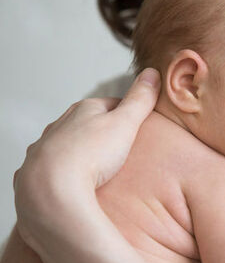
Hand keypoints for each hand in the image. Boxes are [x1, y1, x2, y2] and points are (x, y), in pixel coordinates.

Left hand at [12, 68, 159, 262]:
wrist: (51, 190)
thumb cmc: (91, 154)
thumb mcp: (125, 123)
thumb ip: (140, 99)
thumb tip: (152, 72)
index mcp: (83, 109)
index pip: (111, 104)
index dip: (128, 114)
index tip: (139, 127)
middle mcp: (60, 123)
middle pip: (88, 123)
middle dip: (103, 132)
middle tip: (123, 149)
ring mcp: (45, 147)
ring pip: (68, 144)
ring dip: (82, 151)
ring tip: (99, 168)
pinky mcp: (34, 171)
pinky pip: (53, 167)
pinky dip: (64, 171)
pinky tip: (74, 182)